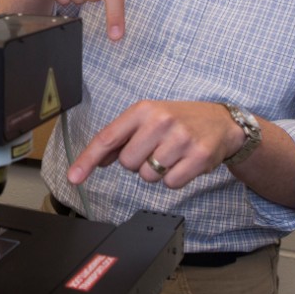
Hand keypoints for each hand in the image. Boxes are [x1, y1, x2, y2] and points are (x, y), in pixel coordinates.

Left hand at [65, 100, 244, 188]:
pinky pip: (170, 183)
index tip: (74, 177)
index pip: (107, 138)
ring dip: (156, 171)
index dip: (87, 160)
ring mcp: (180, 139)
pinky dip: (174, 178)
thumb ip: (122, 137)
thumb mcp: (149, 118)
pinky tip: (183, 163)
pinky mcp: (198, 157)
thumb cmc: (179, 120)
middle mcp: (160, 121)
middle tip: (155, 149)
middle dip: (137, 162)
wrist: (221, 122)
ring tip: (171, 154)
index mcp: (142, 110)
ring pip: (148, 176)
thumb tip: (99, 158)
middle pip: (127, 163)